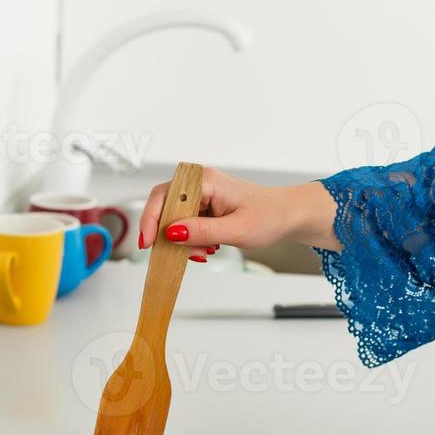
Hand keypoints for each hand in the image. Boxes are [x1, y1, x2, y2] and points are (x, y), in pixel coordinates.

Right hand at [136, 166, 329, 260]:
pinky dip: (192, 240)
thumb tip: (171, 232)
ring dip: (184, 241)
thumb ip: (203, 231)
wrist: (287, 215)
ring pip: (174, 219)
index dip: (151, 219)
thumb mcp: (236, 230)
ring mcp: (200, 193)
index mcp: (205, 180)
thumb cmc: (269, 216)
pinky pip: (185, 223)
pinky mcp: (203, 204)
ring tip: (205, 252)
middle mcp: (199, 182)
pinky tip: (208, 247)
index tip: (148, 243)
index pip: (164, 196)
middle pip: (165, 208)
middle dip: (171, 235)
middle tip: (185, 254)